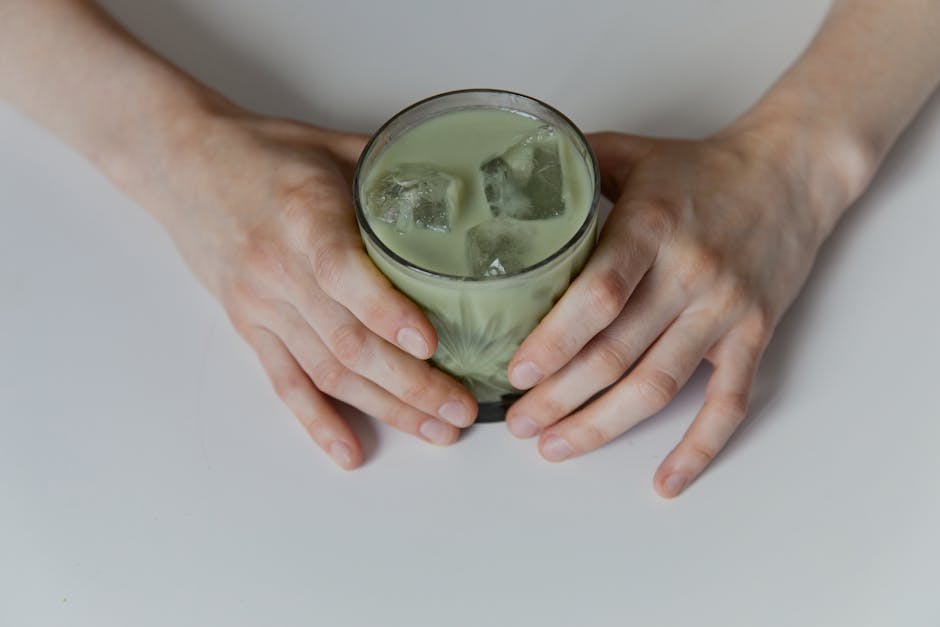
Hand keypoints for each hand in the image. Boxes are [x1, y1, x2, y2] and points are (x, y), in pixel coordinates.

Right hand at [147, 108, 476, 468]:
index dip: (389, 314)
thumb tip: (464, 185)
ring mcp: (260, 304)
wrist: (179, 162)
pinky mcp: (246, 325)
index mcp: (304, 217)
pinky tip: (349, 451)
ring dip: (383, 408)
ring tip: (435, 430)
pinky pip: (283, 381)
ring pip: (325, 370)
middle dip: (409, 384)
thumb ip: (394, 170)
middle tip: (460, 409)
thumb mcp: (331, 145)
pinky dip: (316, 421)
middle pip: (346, 340)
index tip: (431, 345)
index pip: (346, 275)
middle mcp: (279, 269)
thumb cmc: (262, 151)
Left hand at [505, 125, 846, 495]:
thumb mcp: (630, 152)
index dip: (555, 341)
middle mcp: (689, 273)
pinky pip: (728, 403)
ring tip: (556, 447)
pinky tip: (664, 480)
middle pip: (617, 353)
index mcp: (652, 226)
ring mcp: (724, 309)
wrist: (791, 172)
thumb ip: (569, 167)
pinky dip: (697, 447)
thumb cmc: (702, 167)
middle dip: (560, 397)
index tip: (516, 373)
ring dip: (603, 426)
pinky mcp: (753, 335)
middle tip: (518, 422)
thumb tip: (503, 180)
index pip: (599, 295)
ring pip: (658, 385)